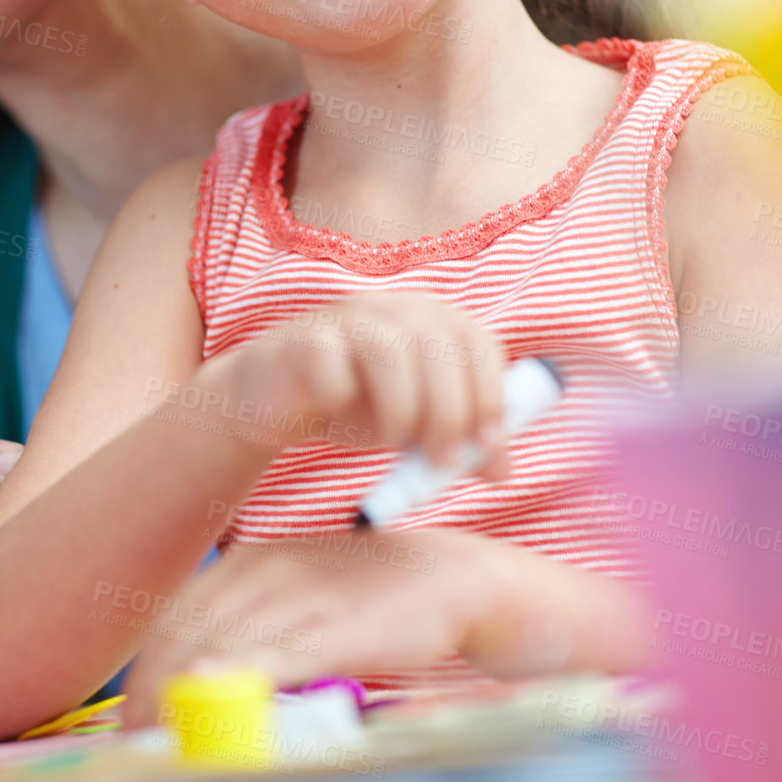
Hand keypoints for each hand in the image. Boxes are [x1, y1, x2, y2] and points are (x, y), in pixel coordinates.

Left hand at [119, 529, 478, 727]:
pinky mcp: (335, 628)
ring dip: (181, 695)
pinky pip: (276, 654)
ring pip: (220, 646)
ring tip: (163, 738)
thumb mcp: (290, 593)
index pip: (171, 620)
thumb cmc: (360, 593)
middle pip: (185, 636)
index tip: (129, 719)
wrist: (441, 574)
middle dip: (152, 693)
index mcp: (244, 564)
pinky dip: (238, 675)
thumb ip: (242, 624)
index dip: (142, 673)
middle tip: (137, 740)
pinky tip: (211, 691)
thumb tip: (189, 673)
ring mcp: (298, 598)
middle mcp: (262, 573)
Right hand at [206, 292, 509, 476]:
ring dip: (402, 407)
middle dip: (449, 409)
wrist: (278, 402)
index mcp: (435, 321)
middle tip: (443, 461)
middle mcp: (395, 310)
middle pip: (439, 344)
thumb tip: (504, 471)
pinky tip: (336, 408)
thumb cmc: (358, 406)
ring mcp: (347, 319)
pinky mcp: (304, 341)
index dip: (490, 393)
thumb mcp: (418, 425)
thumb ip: (460, 442)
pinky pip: (332, 366)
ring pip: (389, 349)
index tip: (488, 444)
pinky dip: (342, 396)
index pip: (478, 342)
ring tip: (393, 442)